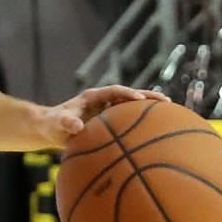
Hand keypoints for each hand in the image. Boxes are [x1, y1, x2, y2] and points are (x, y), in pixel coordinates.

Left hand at [34, 85, 166, 147]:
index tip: (140, 99)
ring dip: (150, 108)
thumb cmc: (52, 125)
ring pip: (132, 106)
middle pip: (129, 95)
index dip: (127, 94)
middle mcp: (103, 100)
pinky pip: (129, 119)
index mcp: (93, 97)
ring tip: (171, 112)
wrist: (50, 129)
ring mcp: (108, 110)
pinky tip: (157, 130)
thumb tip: (77, 126)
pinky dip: (143, 121)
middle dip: (148, 96)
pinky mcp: (110, 121)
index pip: (114, 91)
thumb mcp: (57, 124)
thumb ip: (66, 123)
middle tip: (166, 101)